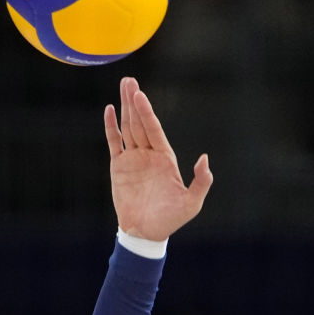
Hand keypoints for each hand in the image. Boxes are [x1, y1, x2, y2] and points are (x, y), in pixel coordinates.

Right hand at [105, 77, 211, 240]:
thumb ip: (201, 181)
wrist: (146, 233)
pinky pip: (114, 143)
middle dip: (134, 102)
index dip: (147, 112)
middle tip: (129, 81)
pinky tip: (109, 110)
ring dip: (124, 108)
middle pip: (140, 123)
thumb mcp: (192, 203)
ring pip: (128, 128)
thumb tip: (204, 158)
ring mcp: (133, 159)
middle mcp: (149, 154)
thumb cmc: (171, 219)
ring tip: (122, 87)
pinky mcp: (119, 167)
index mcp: (165, 158)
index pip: (155, 130)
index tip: (140, 95)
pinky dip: (111, 127)